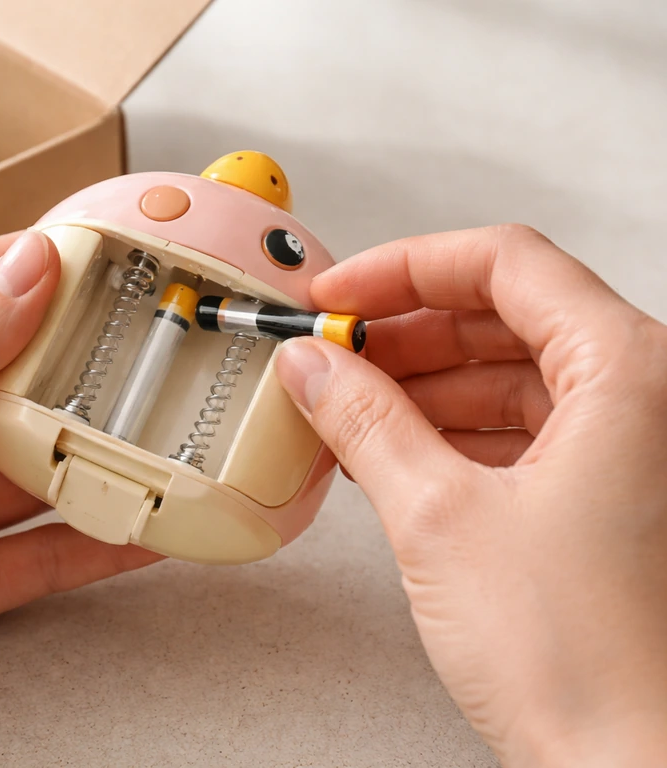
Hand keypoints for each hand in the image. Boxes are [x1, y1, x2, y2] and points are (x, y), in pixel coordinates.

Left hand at [0, 231, 161, 767]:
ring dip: (93, 456)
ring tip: (161, 435)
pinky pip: (40, 553)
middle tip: (147, 347)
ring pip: (33, 469)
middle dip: (73, 365)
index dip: (20, 268)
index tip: (94, 256)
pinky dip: (94, 543)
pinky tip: (144, 528)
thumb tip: (24, 271)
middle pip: (7, 381)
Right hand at [276, 225, 666, 766]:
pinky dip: (448, 431)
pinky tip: (390, 450)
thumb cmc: (589, 664)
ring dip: (419, 385)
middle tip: (330, 353)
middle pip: (504, 315)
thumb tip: (312, 367)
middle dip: (404, 333)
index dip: (404, 268)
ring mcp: (628, 447)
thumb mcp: (440, 518)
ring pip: (508, 375)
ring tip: (344, 406)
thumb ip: (364, 421)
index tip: (339, 296)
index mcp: (629, 371)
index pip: (504, 262)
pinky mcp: (605, 495)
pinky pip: (518, 430)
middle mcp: (644, 397)